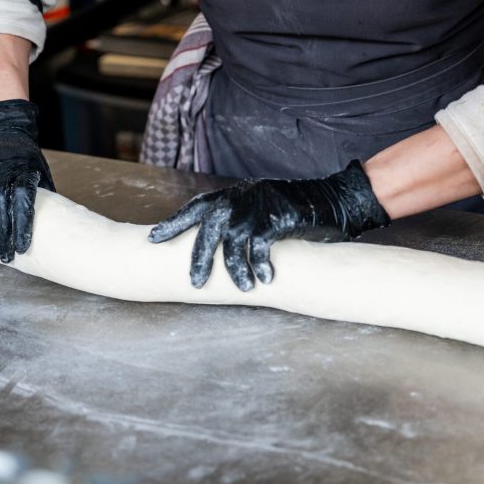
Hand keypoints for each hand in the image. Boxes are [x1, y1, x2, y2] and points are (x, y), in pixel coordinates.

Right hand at [0, 99, 54, 262]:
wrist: (6, 135)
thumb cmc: (28, 164)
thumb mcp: (42, 175)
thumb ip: (43, 199)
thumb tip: (53, 235)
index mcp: (24, 168)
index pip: (23, 198)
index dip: (22, 225)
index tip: (22, 248)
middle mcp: (0, 165)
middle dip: (0, 234)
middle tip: (4, 255)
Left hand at [149, 161, 390, 290]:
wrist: (330, 199)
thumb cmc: (291, 209)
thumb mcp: (257, 208)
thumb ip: (236, 220)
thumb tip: (213, 245)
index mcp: (230, 196)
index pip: (194, 210)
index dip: (173, 224)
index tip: (152, 239)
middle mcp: (239, 199)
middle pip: (208, 230)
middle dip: (199, 258)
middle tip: (195, 283)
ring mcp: (257, 207)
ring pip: (233, 242)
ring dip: (235, 269)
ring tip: (241, 287)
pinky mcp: (277, 217)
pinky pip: (261, 245)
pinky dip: (261, 264)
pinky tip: (266, 278)